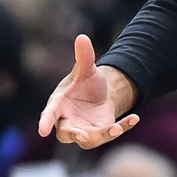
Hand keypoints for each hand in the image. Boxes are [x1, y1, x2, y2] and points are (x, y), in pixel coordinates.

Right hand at [38, 34, 139, 148]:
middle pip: (65, 132)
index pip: (49, 114)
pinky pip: (108, 134)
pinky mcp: (98, 133)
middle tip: (82, 134)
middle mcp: (67, 120)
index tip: (42, 130)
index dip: (45, 122)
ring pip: (88, 139)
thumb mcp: (87, 69)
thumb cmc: (85, 82)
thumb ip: (84, 57)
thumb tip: (82, 37)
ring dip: (101, 135)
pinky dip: (122, 127)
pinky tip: (134, 118)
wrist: (100, 94)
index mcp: (58, 104)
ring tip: (116, 128)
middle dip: (73, 134)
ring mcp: (82, 130)